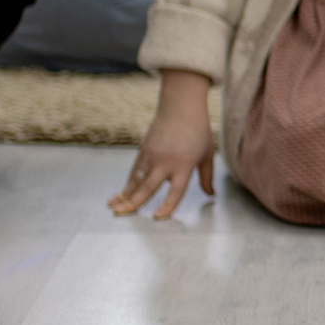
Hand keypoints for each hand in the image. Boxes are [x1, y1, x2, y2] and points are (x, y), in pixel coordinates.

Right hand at [109, 68, 214, 218]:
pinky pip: (134, 170)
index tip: (158, 217)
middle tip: (121, 215)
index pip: (176, 191)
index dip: (167, 205)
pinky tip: (121, 193)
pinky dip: (127, 183)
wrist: (181, 107)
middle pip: (148, 187)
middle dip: (134, 203)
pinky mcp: (144, 150)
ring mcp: (152, 155)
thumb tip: (211, 195)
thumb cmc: (199, 131)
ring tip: (113, 207)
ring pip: (136, 179)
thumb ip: (207, 177)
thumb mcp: (207, 154)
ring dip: (124, 194)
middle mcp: (166, 162)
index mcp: (184, 165)